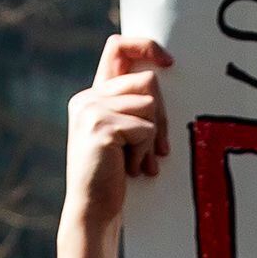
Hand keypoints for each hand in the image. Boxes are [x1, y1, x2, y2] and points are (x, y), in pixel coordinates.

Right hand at [54, 37, 168, 257]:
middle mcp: (88, 97)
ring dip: (153, 138)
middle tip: (158, 149)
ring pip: (150, 105)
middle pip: (147, 80)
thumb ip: (134, 107)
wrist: (93, 212)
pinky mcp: (101, 127)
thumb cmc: (114, 177)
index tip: (168, 62)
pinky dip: (146, 151)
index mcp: (93, 95)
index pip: (118, 47)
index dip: (145, 45)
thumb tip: (162, 76)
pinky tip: (130, 169)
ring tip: (137, 163)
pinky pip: (146, 128)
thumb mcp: (124, 135)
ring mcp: (91, 111)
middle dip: (162, 116)